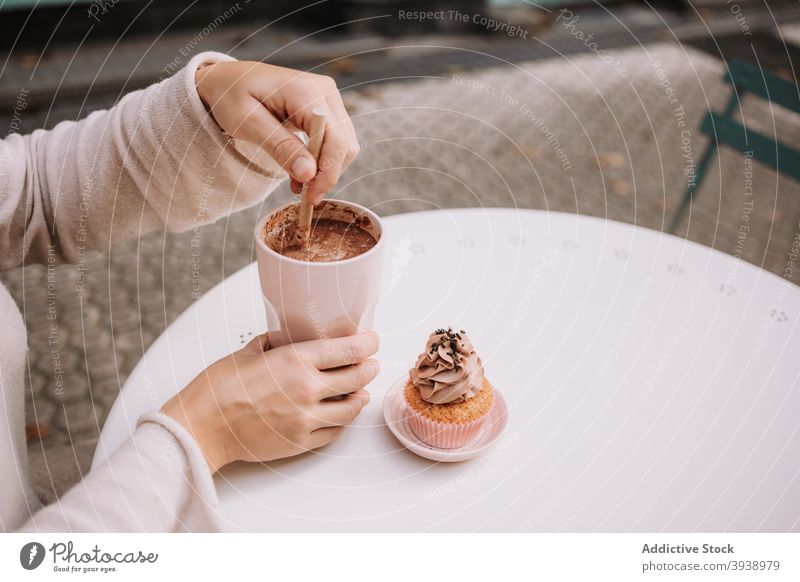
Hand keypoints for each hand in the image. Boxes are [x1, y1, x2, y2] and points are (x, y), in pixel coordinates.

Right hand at [162, 331, 379, 473]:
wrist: (201, 427)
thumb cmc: (217, 388)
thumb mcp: (248, 352)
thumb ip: (274, 342)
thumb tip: (286, 336)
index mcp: (296, 361)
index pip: (349, 349)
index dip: (367, 343)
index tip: (371, 341)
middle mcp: (307, 389)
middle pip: (358, 377)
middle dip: (369, 368)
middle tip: (370, 363)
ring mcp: (306, 418)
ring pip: (352, 408)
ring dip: (361, 397)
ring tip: (361, 391)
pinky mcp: (301, 442)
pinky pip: (335, 432)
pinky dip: (343, 422)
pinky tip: (341, 414)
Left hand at [195, 60, 359, 202]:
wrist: (228, 79)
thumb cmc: (231, 95)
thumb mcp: (247, 123)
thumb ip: (280, 147)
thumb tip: (308, 174)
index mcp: (305, 90)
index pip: (334, 139)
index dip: (326, 173)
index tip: (309, 197)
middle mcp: (325, 91)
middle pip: (344, 144)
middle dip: (327, 174)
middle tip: (303, 195)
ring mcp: (329, 98)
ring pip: (344, 146)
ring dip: (325, 169)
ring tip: (298, 183)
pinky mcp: (327, 108)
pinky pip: (336, 141)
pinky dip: (322, 161)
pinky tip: (302, 169)